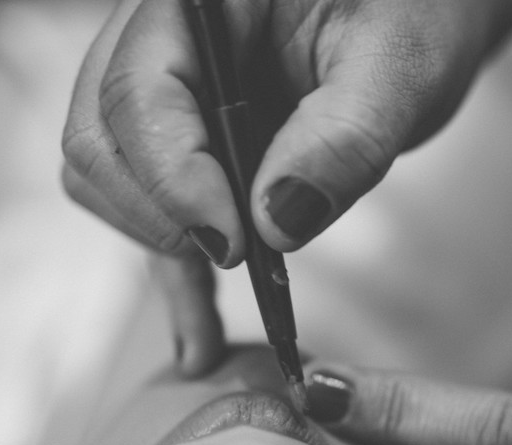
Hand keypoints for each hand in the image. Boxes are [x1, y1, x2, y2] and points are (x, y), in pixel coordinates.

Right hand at [63, 0, 511, 371]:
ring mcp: (158, 93)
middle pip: (98, 140)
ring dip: (162, 249)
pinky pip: (148, 215)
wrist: (413, 18)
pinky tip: (202, 343)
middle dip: (161, 216)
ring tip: (230, 301)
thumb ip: (344, 136)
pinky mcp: (178, 146)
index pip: (138, 91)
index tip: (237, 243)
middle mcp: (156, 39)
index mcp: (194, 0)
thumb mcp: (400, 67)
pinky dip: (175, 278)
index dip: (174, 178)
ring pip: (107, 181)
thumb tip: (275, 222)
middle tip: (241, 257)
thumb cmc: (413, 15)